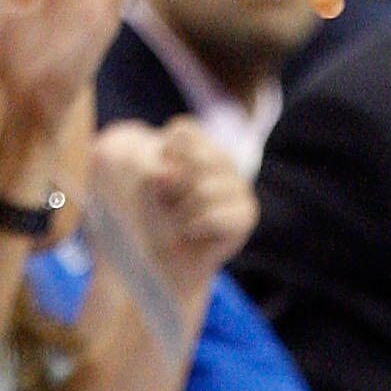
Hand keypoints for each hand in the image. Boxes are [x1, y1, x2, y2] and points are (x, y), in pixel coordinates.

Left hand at [88, 118, 256, 300]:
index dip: (163, 154)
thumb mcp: (143, 185)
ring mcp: (238, 186)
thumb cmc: (153, 215)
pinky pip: (215, 215)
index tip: (159, 177)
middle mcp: (224, 161)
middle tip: (171, 204)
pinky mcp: (246, 214)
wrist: (166, 260)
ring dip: (182, 211)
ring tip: (181, 221)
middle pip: (194, 159)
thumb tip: (168, 175)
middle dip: (173, 186)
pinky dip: (195, 226)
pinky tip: (192, 231)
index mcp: (200, 143)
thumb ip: (153, 170)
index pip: (182, 130)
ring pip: (203, 189)